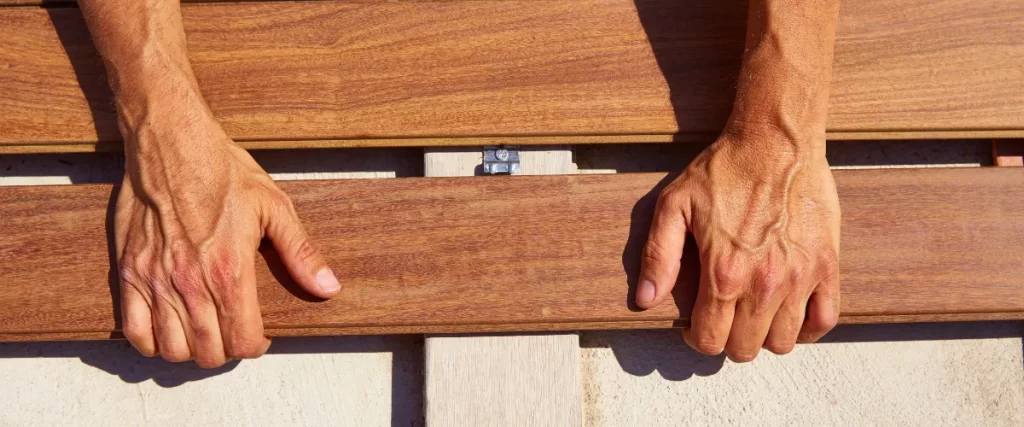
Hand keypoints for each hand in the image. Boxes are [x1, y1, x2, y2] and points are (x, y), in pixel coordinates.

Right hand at [115, 108, 340, 367]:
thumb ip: (300, 252)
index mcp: (229, 271)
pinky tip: (167, 329)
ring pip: (172, 348)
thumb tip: (327, 287)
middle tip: (232, 332)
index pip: (242, 341)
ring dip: (191, 349)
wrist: (171, 142)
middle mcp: (189, 283)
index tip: (259, 336)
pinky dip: (150, 341)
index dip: (256, 346)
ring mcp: (155, 280)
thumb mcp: (274, 207)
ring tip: (204, 331)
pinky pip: (133, 330)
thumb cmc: (222, 171)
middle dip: (226, 350)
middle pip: (207, 352)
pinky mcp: (129, 272)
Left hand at [636, 133, 840, 361]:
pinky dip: (807, 328)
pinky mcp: (827, 266)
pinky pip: (824, 320)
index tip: (696, 325)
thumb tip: (646, 299)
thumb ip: (657, 256)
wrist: (776, 141)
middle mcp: (763, 284)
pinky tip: (791, 314)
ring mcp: (800, 278)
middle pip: (745, 348)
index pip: (709, 340)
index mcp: (723, 273)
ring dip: (765, 336)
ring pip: (783, 342)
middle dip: (728, 340)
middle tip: (724, 318)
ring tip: (755, 315)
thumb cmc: (723, 170)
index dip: (697, 339)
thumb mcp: (674, 205)